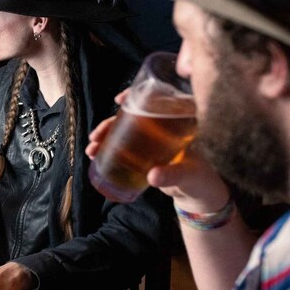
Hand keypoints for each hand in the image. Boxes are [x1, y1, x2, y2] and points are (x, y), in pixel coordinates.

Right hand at [85, 90, 229, 212]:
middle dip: (109, 123)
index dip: (135, 96)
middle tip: (96, 137)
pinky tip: (96, 154)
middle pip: (131, 117)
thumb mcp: (187, 176)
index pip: (154, 101)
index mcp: (177, 124)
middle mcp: (161, 128)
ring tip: (91, 149)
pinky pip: (123, 144)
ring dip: (105, 136)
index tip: (119, 100)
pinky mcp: (144, 153)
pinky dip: (108, 147)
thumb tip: (152, 176)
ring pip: (123, 131)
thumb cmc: (198, 180)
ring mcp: (151, 140)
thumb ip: (172, 175)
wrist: (198, 194)